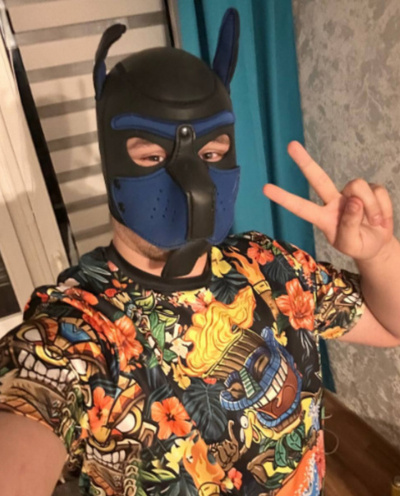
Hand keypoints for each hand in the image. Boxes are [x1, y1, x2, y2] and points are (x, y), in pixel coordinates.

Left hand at [263, 141, 393, 260]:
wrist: (377, 244)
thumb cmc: (358, 245)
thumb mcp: (350, 245)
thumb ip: (349, 226)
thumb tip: (354, 201)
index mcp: (322, 218)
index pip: (300, 207)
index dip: (284, 198)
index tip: (265, 188)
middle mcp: (333, 201)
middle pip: (318, 178)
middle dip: (304, 162)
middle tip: (290, 145)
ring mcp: (351, 193)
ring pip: (357, 186)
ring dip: (370, 208)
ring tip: (373, 222)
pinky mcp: (370, 189)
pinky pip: (377, 192)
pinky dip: (382, 207)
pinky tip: (379, 217)